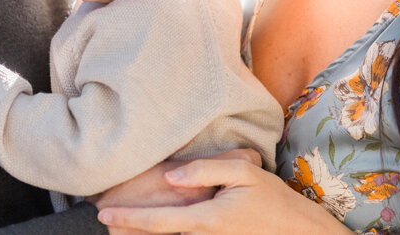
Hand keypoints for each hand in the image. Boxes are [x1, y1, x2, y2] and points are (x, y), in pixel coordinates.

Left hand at [88, 149, 258, 234]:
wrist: (298, 231)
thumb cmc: (272, 198)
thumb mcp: (244, 171)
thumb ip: (205, 170)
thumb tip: (170, 176)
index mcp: (208, 219)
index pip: (159, 221)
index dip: (129, 218)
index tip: (103, 213)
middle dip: (128, 228)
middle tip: (101, 215)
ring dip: (144, 232)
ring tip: (119, 223)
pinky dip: (166, 233)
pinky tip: (150, 226)